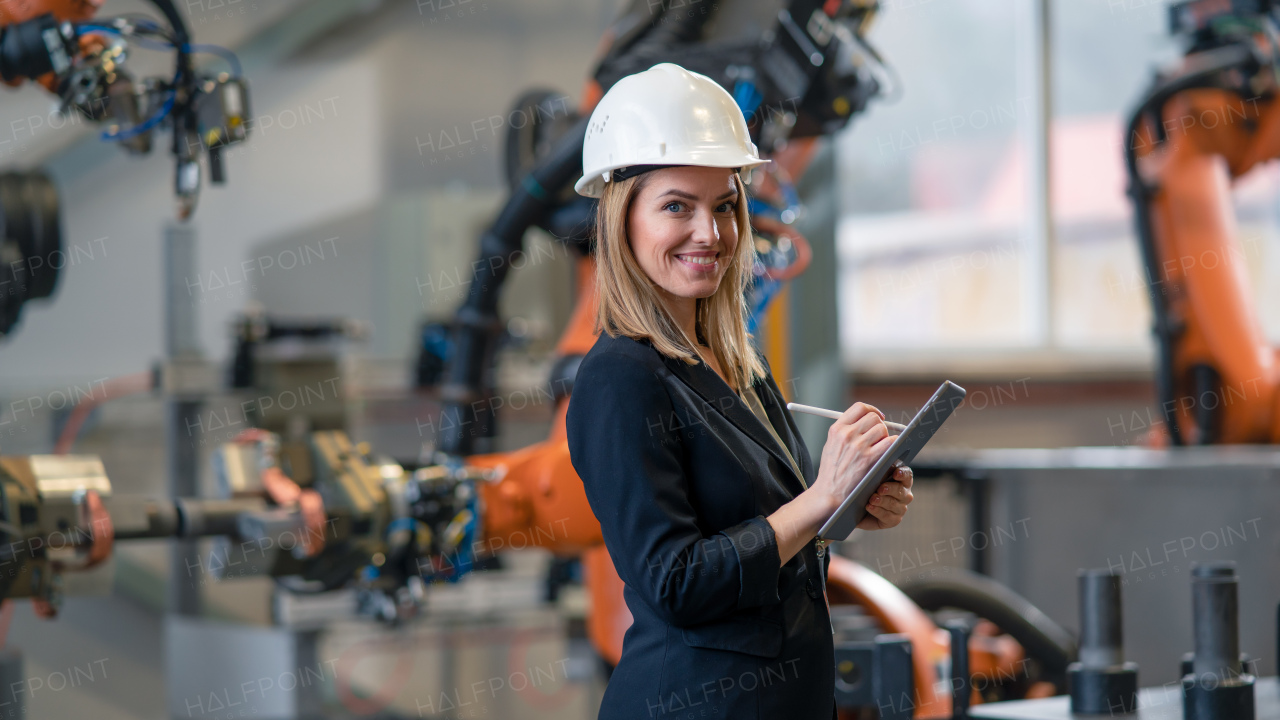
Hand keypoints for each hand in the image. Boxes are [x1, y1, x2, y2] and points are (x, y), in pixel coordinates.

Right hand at [807, 402, 892, 518]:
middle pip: (873, 418)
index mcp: (836, 429)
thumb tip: (865, 422)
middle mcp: (847, 435)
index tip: (877, 417)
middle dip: (879, 426)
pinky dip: (893, 446)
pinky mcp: (870, 459)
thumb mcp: (831, 446)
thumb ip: (845, 432)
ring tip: (881, 448)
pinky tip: (890, 453)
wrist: (829, 494)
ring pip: (883, 429)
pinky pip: (890, 442)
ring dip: (886, 437)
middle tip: (879, 437)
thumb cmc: (831, 473)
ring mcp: (859, 446)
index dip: (872, 410)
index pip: (859, 408)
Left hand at [857, 464, 913, 529]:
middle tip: (880, 488)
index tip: (896, 473)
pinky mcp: (893, 520)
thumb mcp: (866, 474)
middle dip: (890, 489)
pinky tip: (869, 507)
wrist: (852, 507)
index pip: (907, 474)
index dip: (903, 474)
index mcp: (900, 478)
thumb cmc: (861, 485)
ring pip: (894, 504)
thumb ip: (873, 466)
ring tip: (872, 499)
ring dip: (883, 501)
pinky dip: (878, 511)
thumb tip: (872, 454)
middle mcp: (903, 493)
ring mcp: (900, 507)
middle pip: (901, 490)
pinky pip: (889, 516)